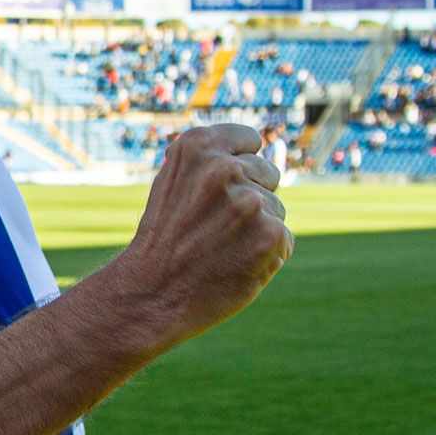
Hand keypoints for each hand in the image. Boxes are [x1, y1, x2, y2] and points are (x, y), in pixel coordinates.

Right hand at [105, 124, 292, 346]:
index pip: (251, 140)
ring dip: (257, 230)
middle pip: (268, 174)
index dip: (238, 170)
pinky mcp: (271, 235)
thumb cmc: (165, 239)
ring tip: (219, 248)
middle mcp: (224, 167)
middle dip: (249, 199)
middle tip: (212, 227)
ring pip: (276, 210)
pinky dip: (266, 256)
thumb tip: (278, 145)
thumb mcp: (176, 182)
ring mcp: (249, 202)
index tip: (216, 193)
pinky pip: (285, 240)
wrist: (151, 294)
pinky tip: (235, 265)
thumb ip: (216, 158)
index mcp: (197, 145)